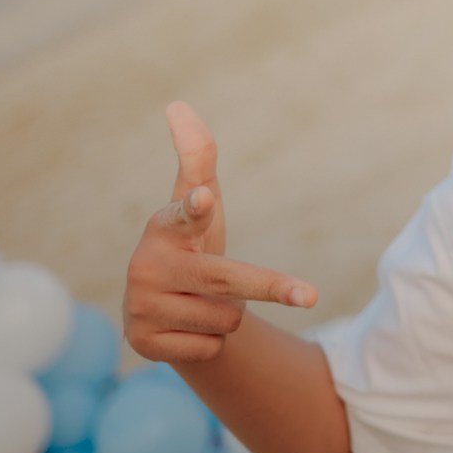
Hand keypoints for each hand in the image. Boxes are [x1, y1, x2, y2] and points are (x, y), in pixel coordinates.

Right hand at [123, 101, 317, 363]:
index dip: (197, 206)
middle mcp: (147, 265)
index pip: (184, 214)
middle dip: (271, 287)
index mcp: (165, 226)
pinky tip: (188, 329)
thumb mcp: (201, 203)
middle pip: (228, 278)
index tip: (205, 198)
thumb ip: (197, 157)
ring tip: (203, 303)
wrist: (164, 308)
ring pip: (226, 317)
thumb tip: (177, 105)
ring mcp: (141, 306)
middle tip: (311, 295)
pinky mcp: (143, 344)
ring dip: (228, 313)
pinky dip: (210, 341)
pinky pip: (210, 348)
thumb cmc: (191, 242)